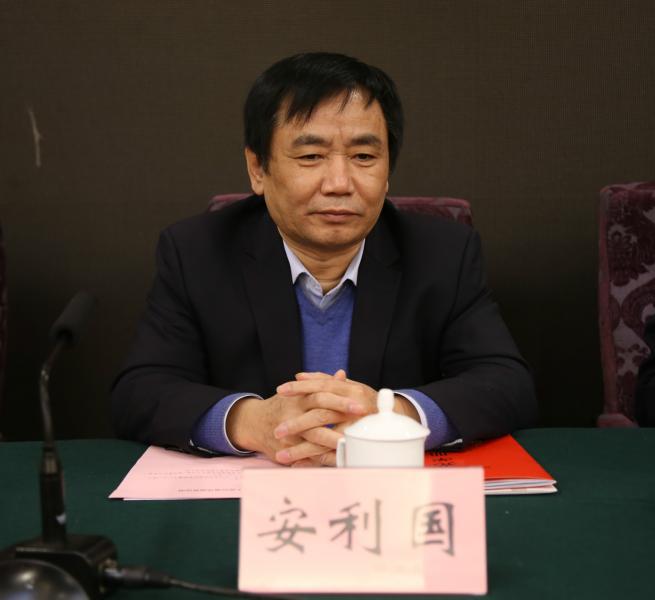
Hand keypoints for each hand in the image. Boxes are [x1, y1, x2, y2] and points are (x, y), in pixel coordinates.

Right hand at [225, 377, 365, 463]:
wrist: (253, 423)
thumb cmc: (282, 405)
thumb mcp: (299, 392)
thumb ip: (322, 384)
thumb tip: (342, 374)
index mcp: (299, 397)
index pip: (322, 394)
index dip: (342, 399)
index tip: (361, 403)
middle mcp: (293, 412)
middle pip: (320, 413)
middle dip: (342, 416)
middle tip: (362, 418)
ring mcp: (288, 432)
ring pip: (313, 436)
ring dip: (333, 440)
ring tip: (351, 443)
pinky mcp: (284, 448)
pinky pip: (305, 454)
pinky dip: (321, 457)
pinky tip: (336, 459)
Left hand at [275, 371, 420, 466]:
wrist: (397, 418)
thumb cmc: (367, 401)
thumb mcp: (350, 387)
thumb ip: (326, 381)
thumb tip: (300, 376)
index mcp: (351, 391)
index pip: (321, 387)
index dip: (300, 389)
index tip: (280, 391)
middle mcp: (354, 408)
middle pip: (320, 415)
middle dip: (296, 424)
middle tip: (277, 431)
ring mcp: (357, 429)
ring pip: (324, 440)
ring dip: (301, 449)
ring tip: (280, 456)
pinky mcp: (357, 448)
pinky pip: (333, 457)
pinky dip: (314, 463)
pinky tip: (298, 466)